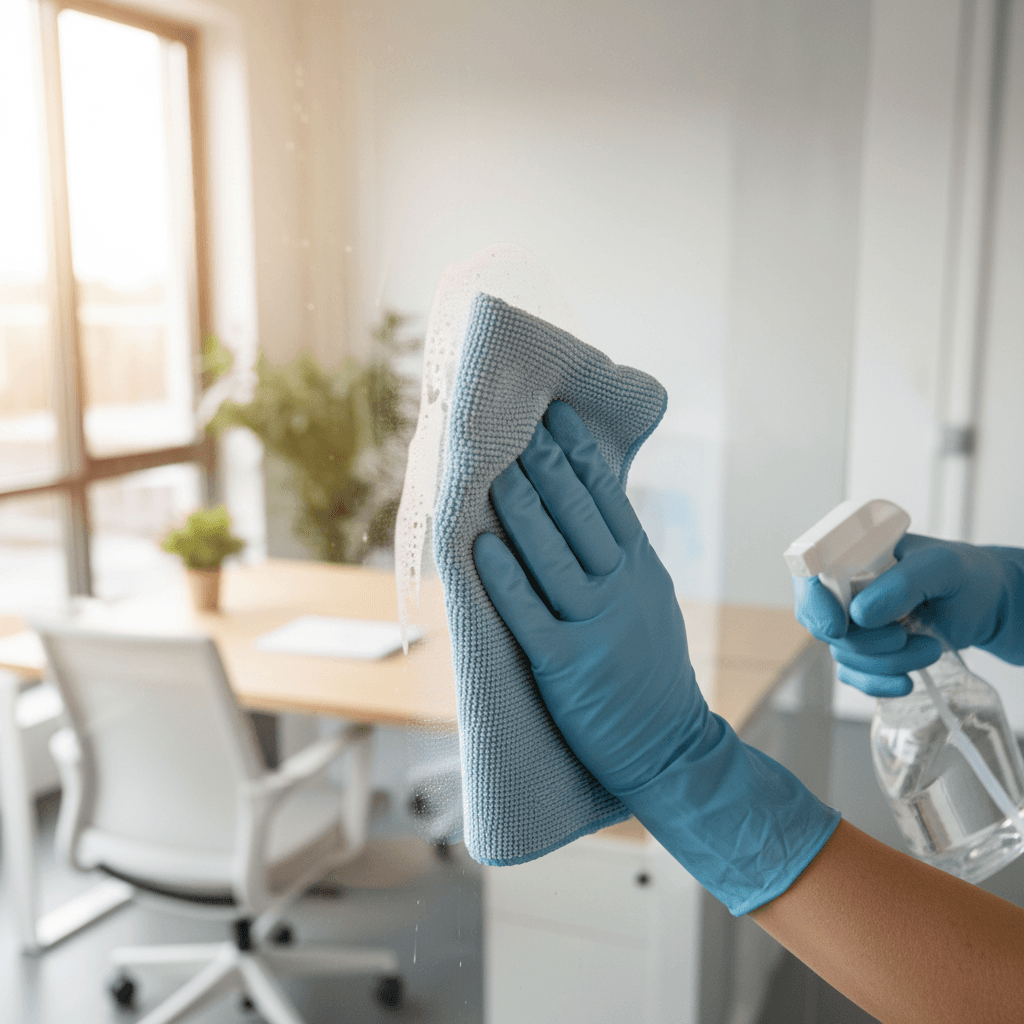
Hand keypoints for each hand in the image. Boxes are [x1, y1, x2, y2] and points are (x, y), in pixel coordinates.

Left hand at [474, 401, 839, 915]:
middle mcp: (622, 590)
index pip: (609, 499)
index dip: (580, 454)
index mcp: (641, 570)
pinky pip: (529, 615)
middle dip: (548, 465)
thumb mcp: (650, 601)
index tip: (557, 415)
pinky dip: (504, 580)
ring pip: (554, 557)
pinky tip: (481, 547)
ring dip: (523, 510)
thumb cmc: (652, 672)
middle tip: (518, 424)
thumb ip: (623, 559)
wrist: (671, 747)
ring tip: (497, 470)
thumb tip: (591, 512)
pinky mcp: (568, 666)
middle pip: (580, 516)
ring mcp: (597, 627)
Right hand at [794, 534, 1023, 696]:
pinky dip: (878, 683)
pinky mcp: (866, 651)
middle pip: (822, 623)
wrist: (986, 603)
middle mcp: (845, 588)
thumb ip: (901, 584)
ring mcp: (853, 622)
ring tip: (928, 648)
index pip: (807, 573)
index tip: (838, 625)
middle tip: (903, 634)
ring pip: (843, 654)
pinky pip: (853, 676)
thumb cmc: (964, 574)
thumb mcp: (941, 567)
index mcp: (853, 555)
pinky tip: (907, 680)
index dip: (813, 601)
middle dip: (863, 641)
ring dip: (886, 662)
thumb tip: (860, 614)